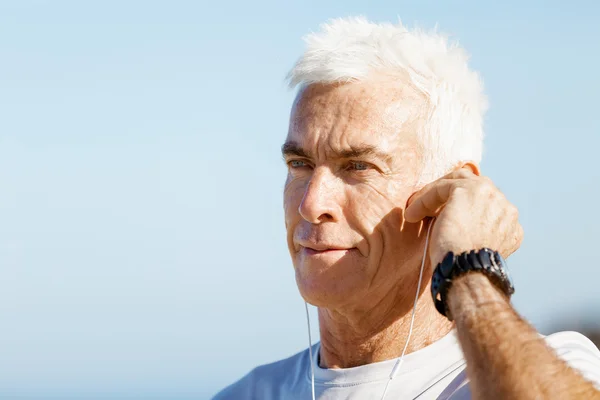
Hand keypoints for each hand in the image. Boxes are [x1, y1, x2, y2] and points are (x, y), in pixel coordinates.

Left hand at [405, 166, 522, 266]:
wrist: (467, 272)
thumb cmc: (466, 270)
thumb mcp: (477, 251)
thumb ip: (478, 234)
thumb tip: (462, 228)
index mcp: (510, 224)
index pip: (484, 205)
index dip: (460, 209)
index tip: (440, 218)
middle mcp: (505, 206)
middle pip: (474, 186)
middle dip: (449, 193)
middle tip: (428, 205)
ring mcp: (489, 195)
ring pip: (456, 182)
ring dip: (434, 194)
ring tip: (415, 209)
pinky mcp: (466, 190)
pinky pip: (440, 188)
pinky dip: (423, 200)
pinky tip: (411, 214)